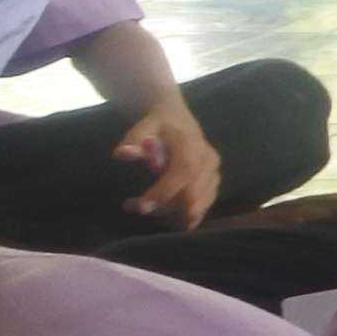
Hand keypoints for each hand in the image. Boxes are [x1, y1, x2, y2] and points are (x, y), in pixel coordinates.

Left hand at [113, 91, 222, 226]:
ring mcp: (214, 172)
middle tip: (136, 207)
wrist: (177, 119)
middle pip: (194, 193)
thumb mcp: (144, 127)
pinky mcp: (213, 183)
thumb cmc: (158, 126)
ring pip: (198, 203)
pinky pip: (202, 206)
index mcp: (192, 145)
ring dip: (170, 213)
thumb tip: (122, 153)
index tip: (142, 206)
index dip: (166, 192)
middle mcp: (208, 160)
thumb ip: (133, 140)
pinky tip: (162, 214)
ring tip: (139, 205)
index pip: (184, 172)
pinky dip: (182, 215)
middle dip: (166, 208)